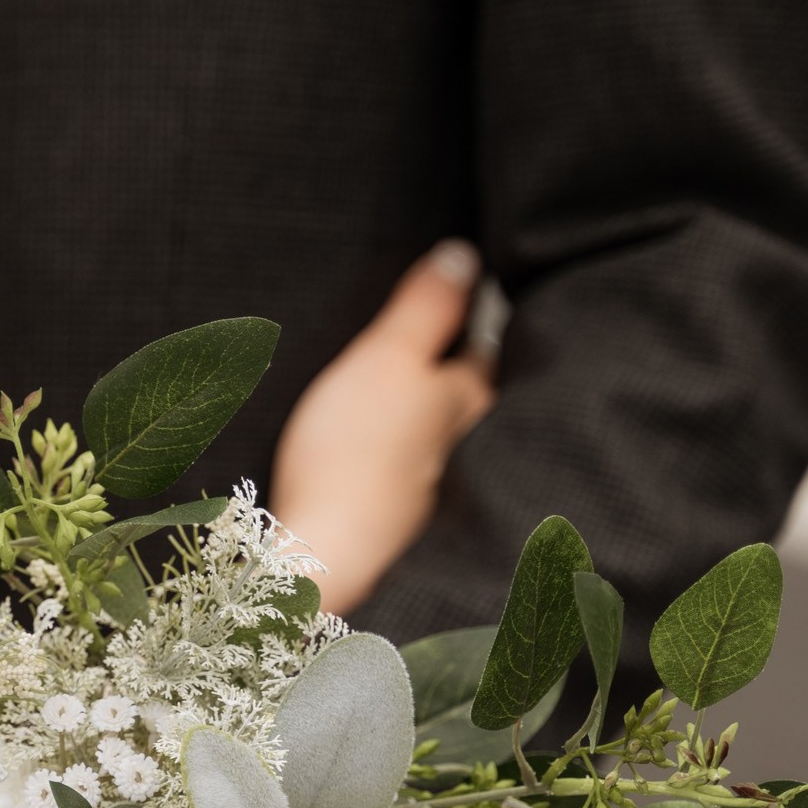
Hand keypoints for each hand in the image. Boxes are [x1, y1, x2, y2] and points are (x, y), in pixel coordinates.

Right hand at [268, 243, 496, 617]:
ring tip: (407, 377)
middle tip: (443, 326)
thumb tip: (466, 252)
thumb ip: (426, 307)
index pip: (486, 344)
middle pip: (469, 389)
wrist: (321, 555)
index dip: (477, 313)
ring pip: (441, 428)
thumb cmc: (355, 451)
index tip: (471, 286)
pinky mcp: (392, 512)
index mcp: (467, 398)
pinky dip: (402, 446)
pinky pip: (408, 464)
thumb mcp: (386, 359)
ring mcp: (429, 482)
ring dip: (430, 406)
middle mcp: (462, 442)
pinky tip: (380, 444)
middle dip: (459, 361)